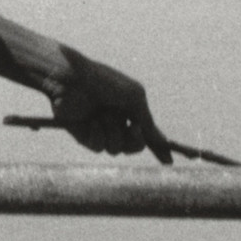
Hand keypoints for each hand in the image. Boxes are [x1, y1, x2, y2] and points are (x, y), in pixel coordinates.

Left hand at [49, 49, 172, 163]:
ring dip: (113, 133)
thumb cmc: (103, 81)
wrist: (71, 78)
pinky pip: (98, 147)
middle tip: (132, 127)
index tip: (168, 162)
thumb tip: (163, 142)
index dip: (158, 148)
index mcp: (128, 110)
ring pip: (116, 149)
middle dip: (135, 140)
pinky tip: (91, 121)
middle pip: (134, 147)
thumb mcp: (134, 98)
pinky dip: (98, 135)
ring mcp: (99, 129)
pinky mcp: (82, 135)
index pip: (146, 134)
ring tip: (102, 115)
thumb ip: (148, 121)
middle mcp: (115, 121)